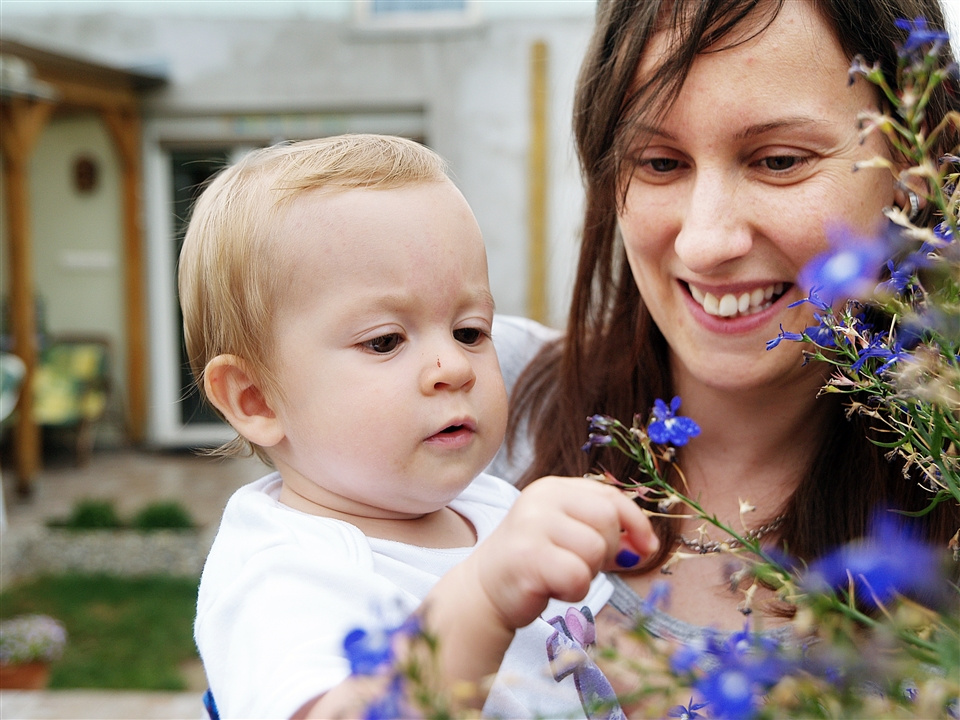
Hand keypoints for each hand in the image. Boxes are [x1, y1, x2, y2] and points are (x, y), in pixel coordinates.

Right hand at [467, 475, 657, 629]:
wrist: (485, 590)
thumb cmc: (535, 563)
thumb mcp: (570, 536)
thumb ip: (605, 533)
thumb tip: (646, 545)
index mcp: (554, 488)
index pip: (611, 496)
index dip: (636, 523)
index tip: (646, 547)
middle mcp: (541, 498)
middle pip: (608, 520)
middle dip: (607, 551)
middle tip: (580, 565)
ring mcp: (531, 524)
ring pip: (595, 550)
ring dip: (587, 574)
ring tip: (560, 575)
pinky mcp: (526, 555)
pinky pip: (577, 576)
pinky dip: (573, 591)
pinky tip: (551, 588)